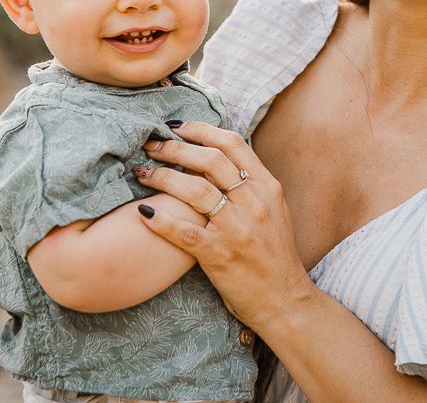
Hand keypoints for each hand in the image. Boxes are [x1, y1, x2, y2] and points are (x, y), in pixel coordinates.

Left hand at [134, 121, 315, 330]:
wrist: (285, 301)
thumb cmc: (275, 256)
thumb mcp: (274, 211)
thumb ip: (252, 184)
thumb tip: (222, 155)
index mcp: (267, 188)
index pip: (232, 144)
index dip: (201, 130)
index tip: (176, 127)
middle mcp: (253, 203)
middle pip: (209, 160)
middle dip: (174, 148)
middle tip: (152, 145)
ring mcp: (237, 229)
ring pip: (194, 190)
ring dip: (162, 176)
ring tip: (142, 173)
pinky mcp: (220, 256)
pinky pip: (185, 232)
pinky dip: (161, 220)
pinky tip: (142, 213)